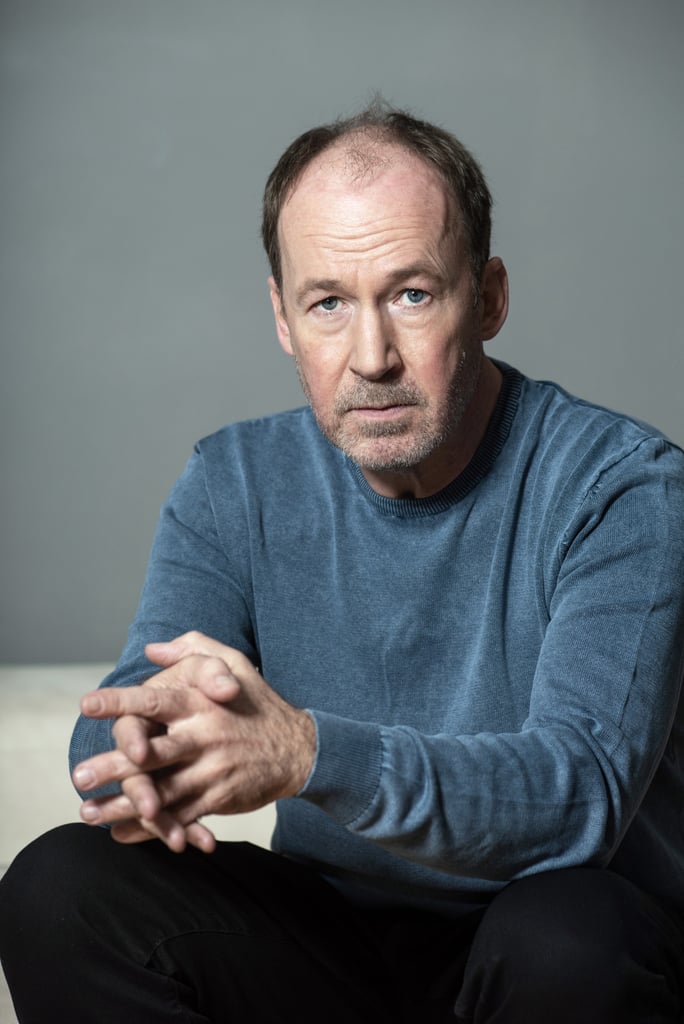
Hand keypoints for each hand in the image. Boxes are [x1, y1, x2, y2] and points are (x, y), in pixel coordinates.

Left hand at [73, 633, 315, 852]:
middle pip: (152, 754)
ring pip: (161, 793)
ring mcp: (212, 771)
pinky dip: (150, 829)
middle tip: (78, 775)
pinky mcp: (219, 798)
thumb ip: (195, 649)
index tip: (87, 704)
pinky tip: (120, 833)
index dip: (121, 702)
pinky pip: (180, 817)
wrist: (300, 749)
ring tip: (87, 812)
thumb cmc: (258, 703)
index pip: (155, 701)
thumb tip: (152, 649)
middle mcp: (205, 737)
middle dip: (113, 766)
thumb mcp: (235, 663)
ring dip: (122, 805)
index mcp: (202, 703)